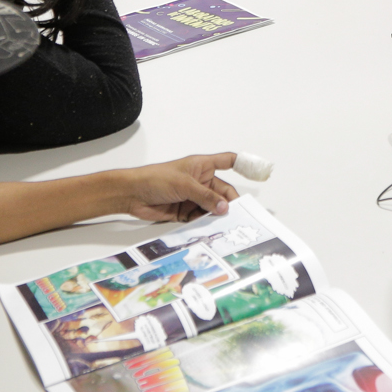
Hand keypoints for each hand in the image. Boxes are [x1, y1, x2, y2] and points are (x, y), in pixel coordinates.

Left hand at [118, 155, 240, 221]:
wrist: (132, 194)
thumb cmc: (155, 179)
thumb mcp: (184, 185)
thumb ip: (206, 197)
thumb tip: (225, 208)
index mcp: (202, 166)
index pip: (227, 162)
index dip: (244, 165)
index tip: (259, 173)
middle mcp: (200, 181)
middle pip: (223, 192)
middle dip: (229, 202)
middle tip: (237, 214)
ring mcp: (193, 197)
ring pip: (213, 207)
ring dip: (217, 215)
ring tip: (223, 225)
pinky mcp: (185, 212)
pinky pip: (201, 218)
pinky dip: (205, 224)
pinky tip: (209, 229)